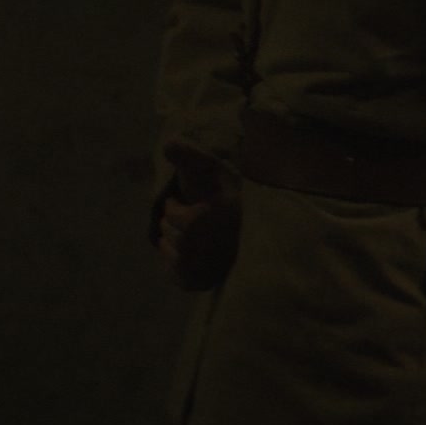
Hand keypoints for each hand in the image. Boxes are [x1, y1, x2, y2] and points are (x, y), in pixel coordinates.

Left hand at [156, 140, 239, 291]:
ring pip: (167, 247)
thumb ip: (189, 156)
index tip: (202, 204)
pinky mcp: (191, 282)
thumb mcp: (212, 172)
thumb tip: (169, 142)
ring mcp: (195, 266)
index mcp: (202, 217)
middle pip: (166, 229)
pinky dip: (176, 261)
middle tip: (202, 221)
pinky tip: (197, 254)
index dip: (180, 204)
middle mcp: (197, 244)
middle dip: (178, 222)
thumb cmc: (228, 199)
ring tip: (201, 237)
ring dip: (177, 240)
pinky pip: (169, 269)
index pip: (170, 211)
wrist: (259, 236)